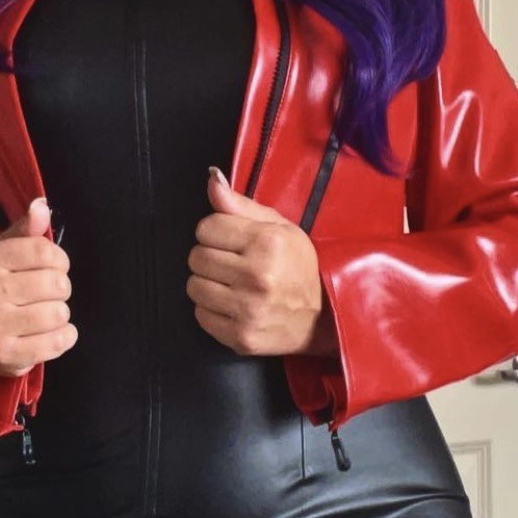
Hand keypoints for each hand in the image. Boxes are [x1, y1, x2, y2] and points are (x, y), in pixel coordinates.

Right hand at [0, 197, 77, 376]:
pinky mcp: (5, 355)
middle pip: (56, 284)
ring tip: (44, 314)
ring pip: (59, 314)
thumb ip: (27, 230)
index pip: (46, 252)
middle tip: (46, 294)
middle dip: (60, 289)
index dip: (60, 260)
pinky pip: (58, 342)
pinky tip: (52, 333)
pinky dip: (64, 337)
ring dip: (60, 314)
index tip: (54, 267)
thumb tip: (41, 206)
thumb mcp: (6, 252)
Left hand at [186, 166, 339, 357]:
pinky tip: (233, 306)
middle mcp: (257, 276)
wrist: (323, 318)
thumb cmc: (299, 268)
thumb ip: (241, 205)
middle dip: (211, 258)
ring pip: (194, 287)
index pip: (206, 228)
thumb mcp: (280, 228)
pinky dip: (212, 310)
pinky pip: (201, 315)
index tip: (233, 242)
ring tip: (232, 286)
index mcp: (267, 243)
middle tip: (233, 265)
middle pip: (196, 257)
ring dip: (208, 284)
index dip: (217, 233)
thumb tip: (212, 180)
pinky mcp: (240, 337)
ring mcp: (247, 310)